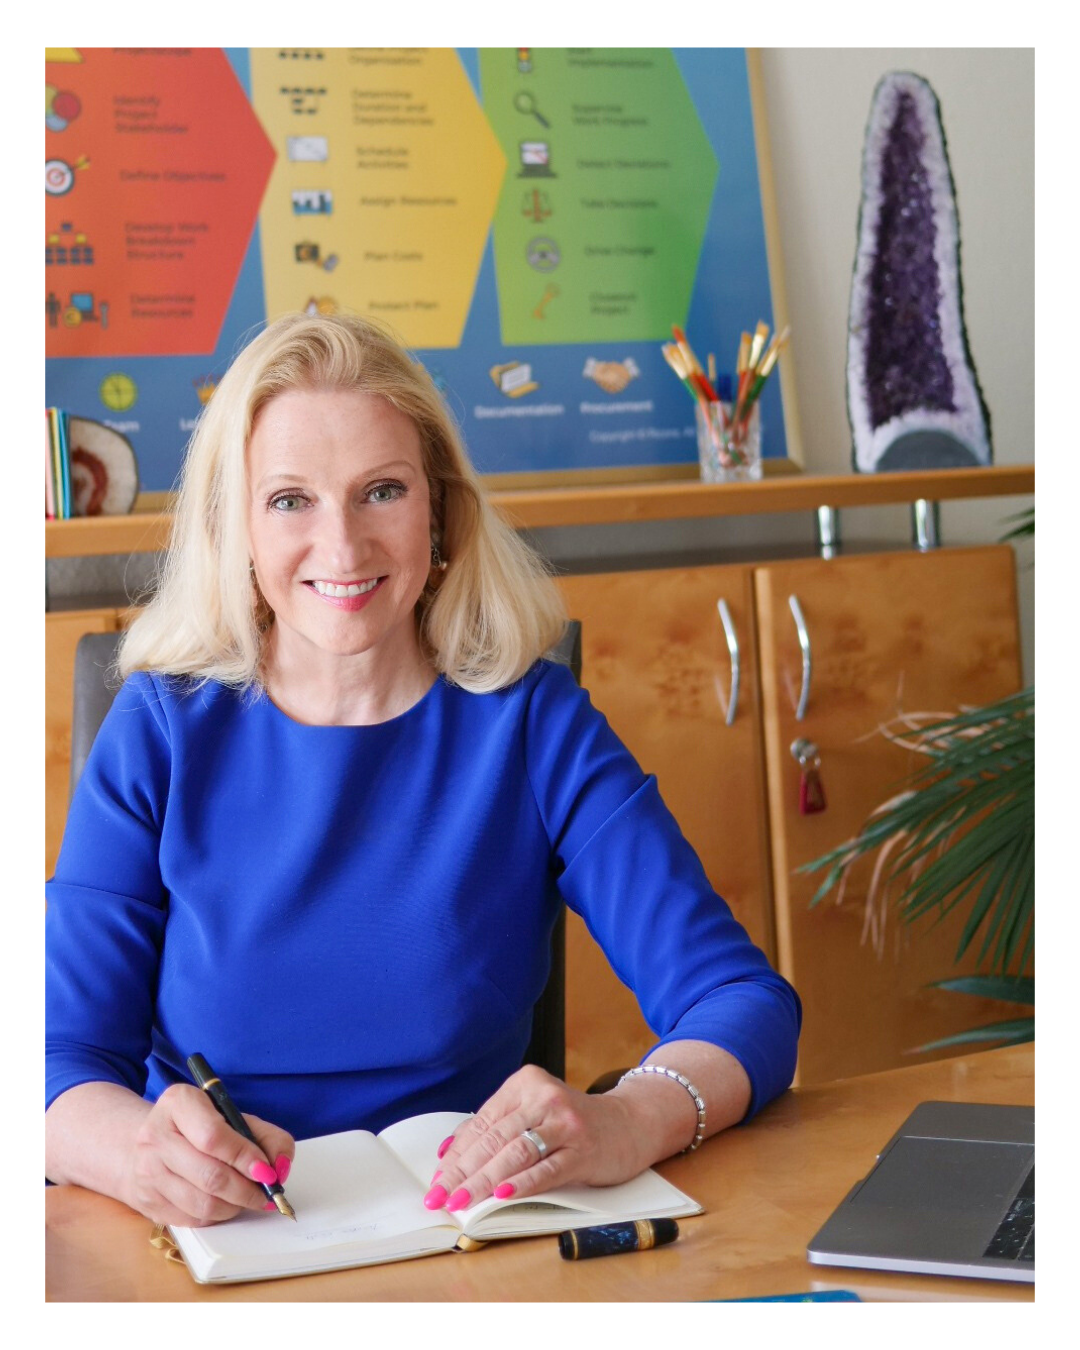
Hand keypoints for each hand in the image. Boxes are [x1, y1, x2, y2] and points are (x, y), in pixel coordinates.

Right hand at [121, 1083, 294, 1226]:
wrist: (147, 1142)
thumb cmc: (198, 1126)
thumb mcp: (234, 1116)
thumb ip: (267, 1136)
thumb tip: (280, 1168)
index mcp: (178, 1103)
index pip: (213, 1136)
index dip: (245, 1157)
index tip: (267, 1171)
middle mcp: (155, 1136)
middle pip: (210, 1176)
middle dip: (247, 1189)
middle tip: (267, 1192)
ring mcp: (147, 1172)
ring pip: (202, 1204)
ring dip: (235, 1206)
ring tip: (248, 1197)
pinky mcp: (147, 1202)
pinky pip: (192, 1220)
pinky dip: (217, 1216)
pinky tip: (226, 1203)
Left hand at [422, 1065, 661, 1213]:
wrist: (629, 1123)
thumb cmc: (571, 1123)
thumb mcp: (533, 1113)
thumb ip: (495, 1127)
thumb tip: (448, 1154)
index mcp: (525, 1082)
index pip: (481, 1122)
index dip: (455, 1155)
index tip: (436, 1181)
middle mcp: (544, 1097)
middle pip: (494, 1138)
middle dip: (462, 1172)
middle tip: (440, 1197)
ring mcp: (565, 1123)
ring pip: (516, 1152)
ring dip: (484, 1180)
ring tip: (462, 1200)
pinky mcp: (583, 1149)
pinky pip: (547, 1168)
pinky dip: (523, 1182)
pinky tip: (502, 1194)